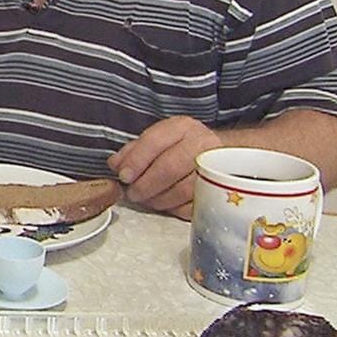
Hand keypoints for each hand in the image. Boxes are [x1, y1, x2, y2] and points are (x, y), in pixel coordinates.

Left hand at [108, 116, 222, 218]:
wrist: (218, 155)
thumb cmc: (180, 148)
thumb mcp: (157, 140)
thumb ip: (133, 151)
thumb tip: (116, 165)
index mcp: (182, 127)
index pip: (155, 141)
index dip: (136, 160)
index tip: (124, 176)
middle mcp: (202, 143)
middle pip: (169, 168)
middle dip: (145, 185)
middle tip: (132, 193)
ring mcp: (214, 167)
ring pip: (182, 190)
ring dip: (158, 200)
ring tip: (146, 200)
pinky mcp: (220, 190)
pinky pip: (194, 205)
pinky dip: (175, 208)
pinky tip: (165, 205)